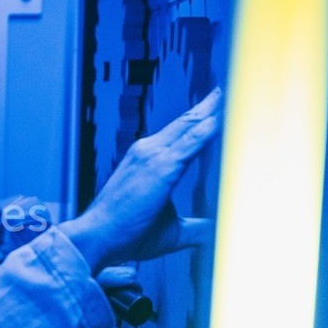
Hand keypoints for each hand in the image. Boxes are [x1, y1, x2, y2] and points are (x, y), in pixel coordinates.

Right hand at [60, 88, 221, 270]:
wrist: (98, 236)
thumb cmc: (126, 233)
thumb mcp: (170, 229)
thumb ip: (196, 227)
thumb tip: (217, 230)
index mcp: (146, 159)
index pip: (178, 132)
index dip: (197, 118)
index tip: (214, 107)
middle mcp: (148, 151)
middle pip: (185, 122)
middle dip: (207, 106)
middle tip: (224, 91)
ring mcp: (153, 156)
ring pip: (189, 126)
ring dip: (211, 111)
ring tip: (229, 97)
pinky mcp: (161, 168)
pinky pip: (190, 143)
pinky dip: (207, 130)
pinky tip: (220, 120)